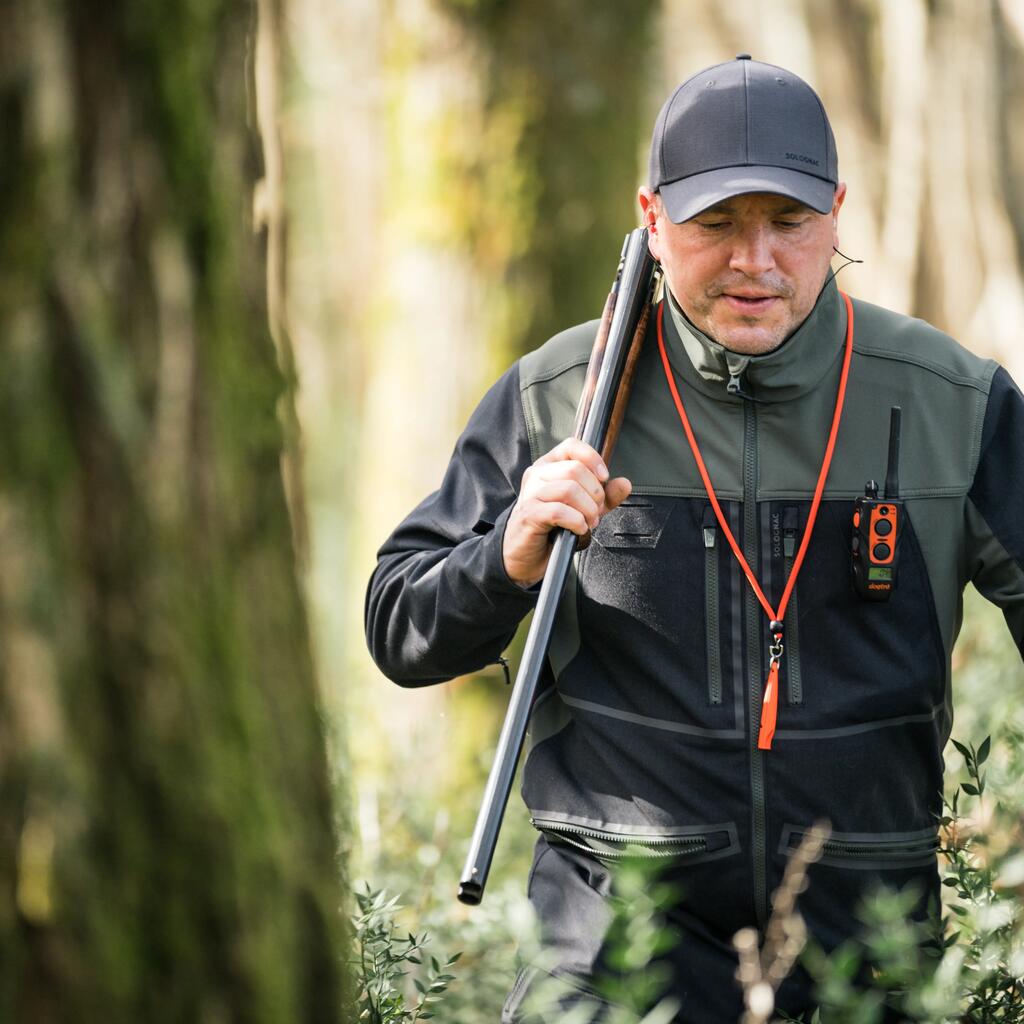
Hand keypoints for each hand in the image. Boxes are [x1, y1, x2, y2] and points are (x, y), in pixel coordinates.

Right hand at [502, 438, 631, 586]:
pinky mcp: (529, 514)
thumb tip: (625, 484)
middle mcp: (537, 475)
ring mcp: (530, 494)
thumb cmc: (552, 527)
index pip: (571, 446)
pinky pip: (560, 511)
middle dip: (595, 492)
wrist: (526, 554)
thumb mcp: (584, 507)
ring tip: (589, 522)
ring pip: (569, 489)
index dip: (593, 458)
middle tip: (596, 511)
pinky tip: (578, 529)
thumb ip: (605, 495)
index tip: (604, 478)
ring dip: (588, 509)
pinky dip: (577, 522)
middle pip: (575, 469)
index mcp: (548, 466)